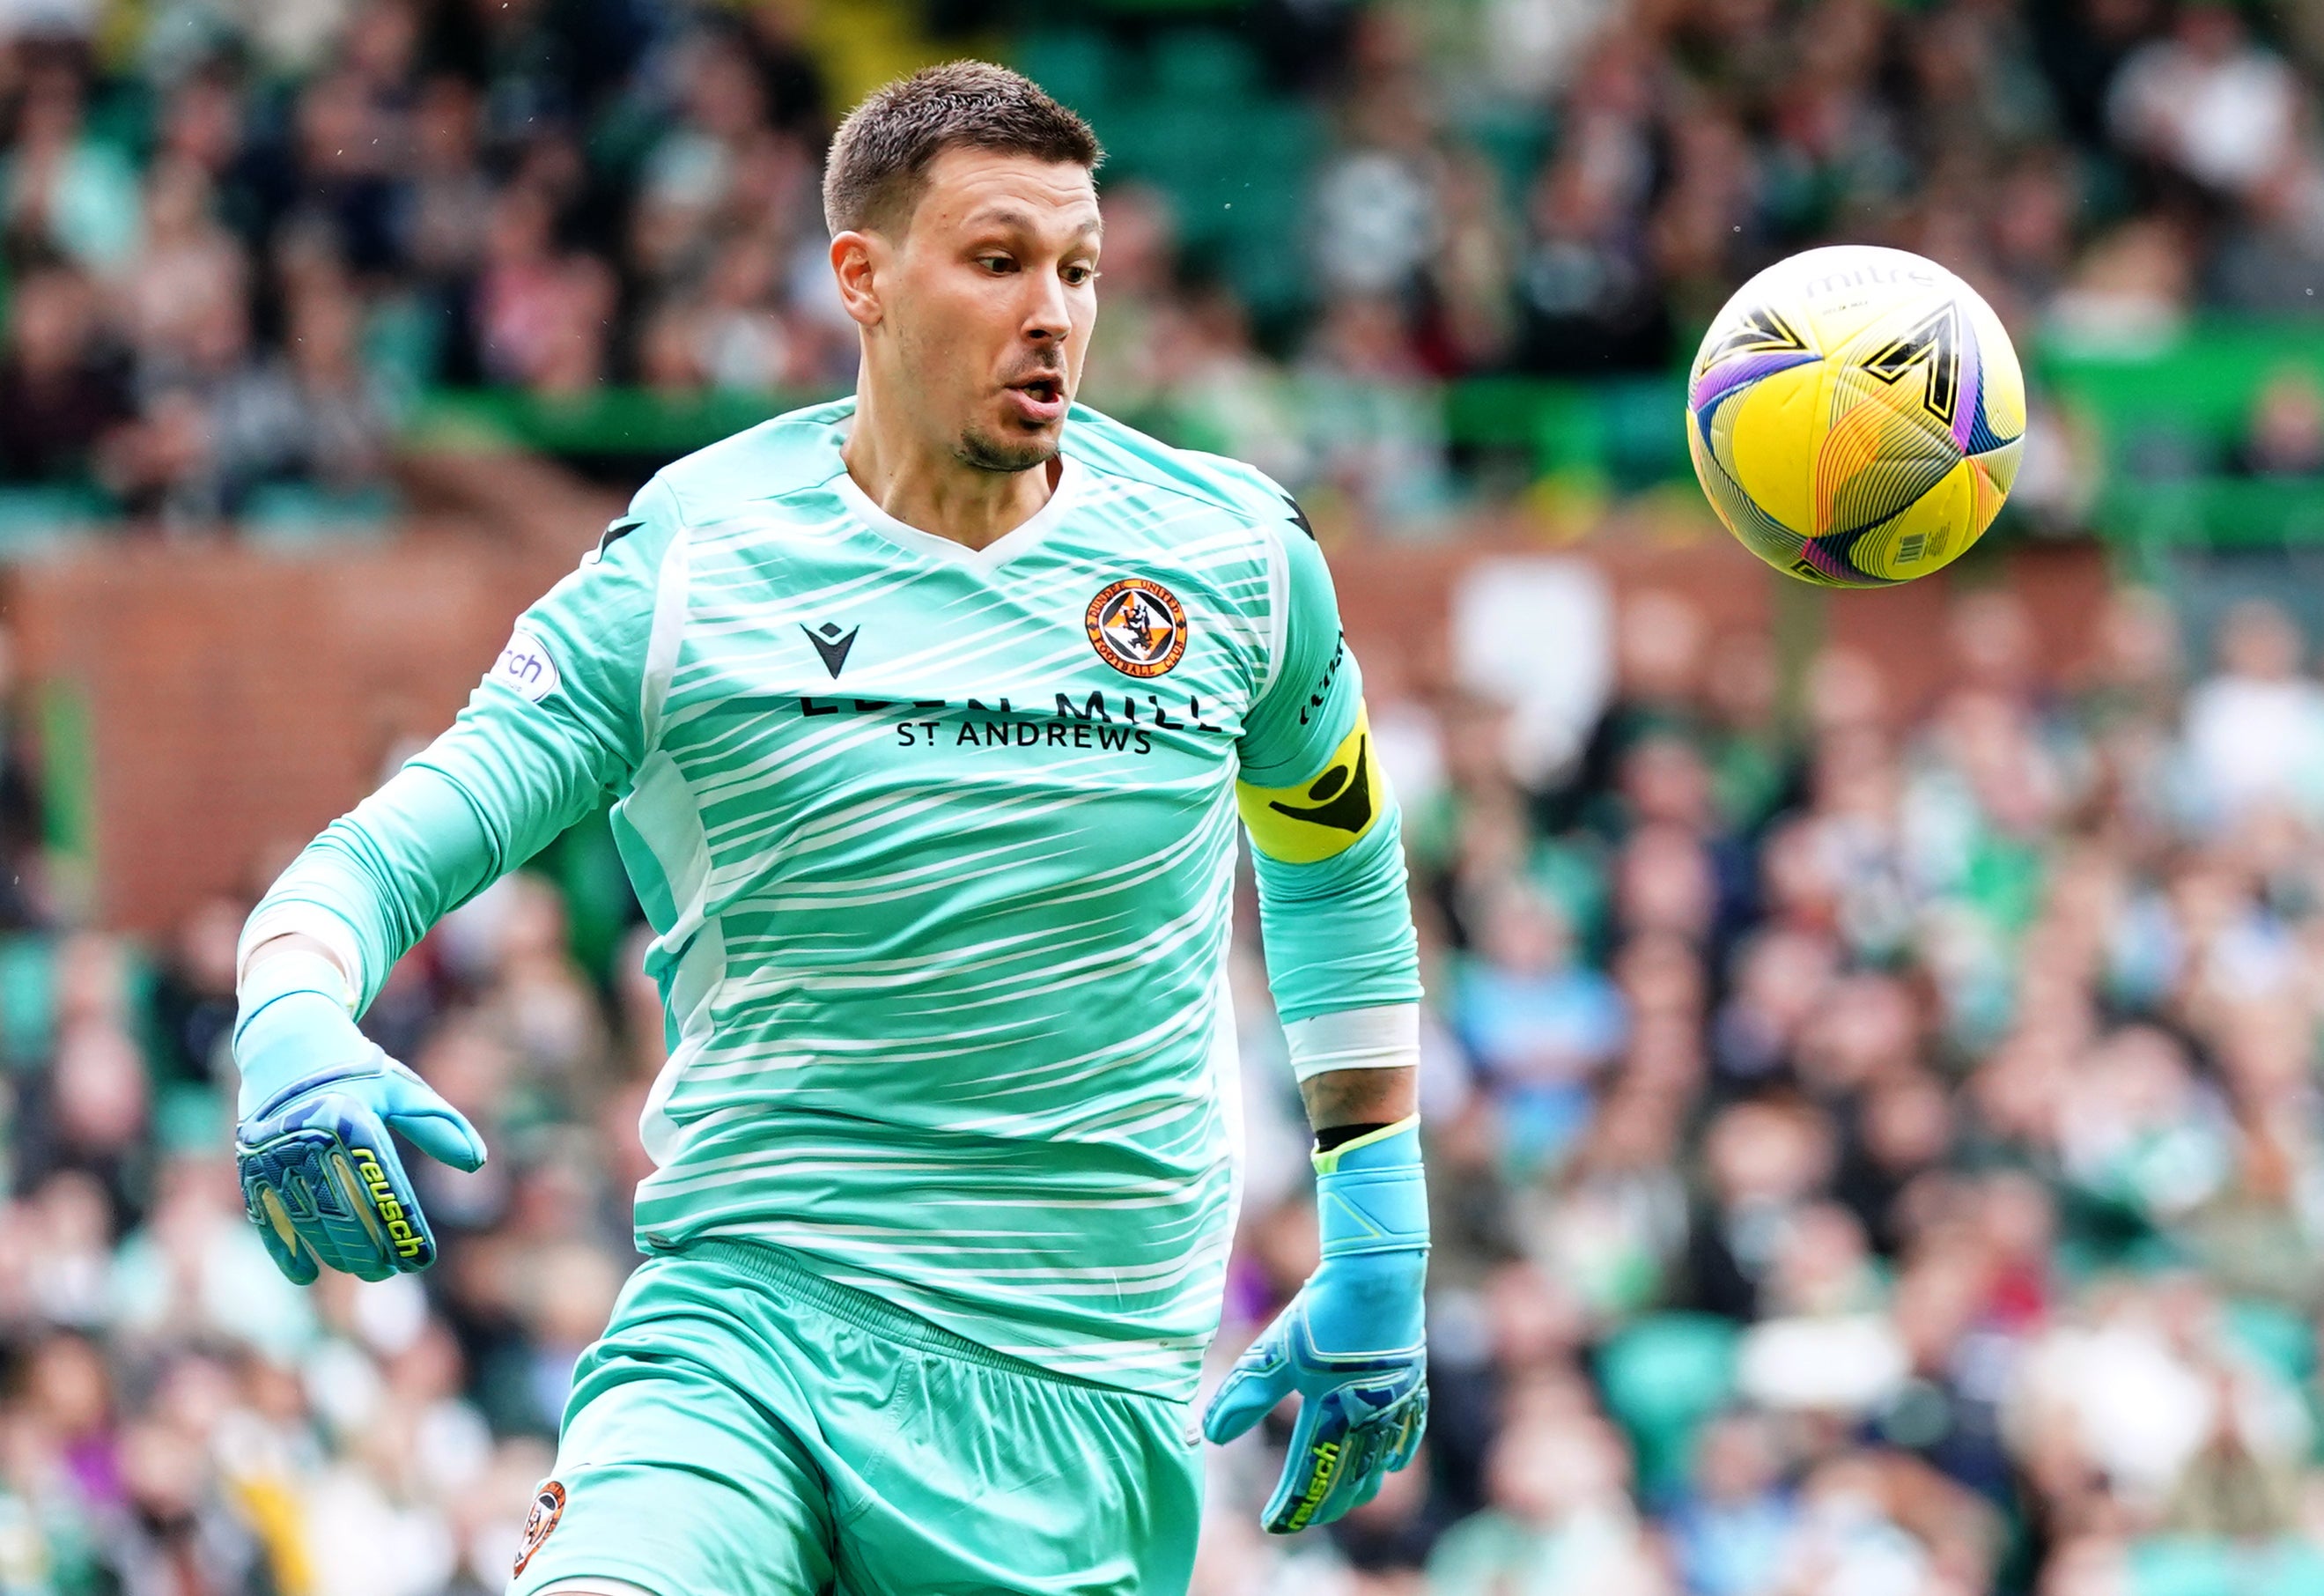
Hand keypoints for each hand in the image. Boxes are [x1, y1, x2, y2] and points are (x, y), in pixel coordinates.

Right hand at [233, 949, 484, 1282]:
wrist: (285, 1044)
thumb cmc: (357, 1072)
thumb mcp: (402, 1089)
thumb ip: (439, 1125)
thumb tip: (477, 1163)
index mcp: (352, 1117)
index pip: (383, 1185)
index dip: (403, 1227)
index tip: (422, 1258)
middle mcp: (309, 1137)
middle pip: (344, 1209)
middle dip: (370, 1247)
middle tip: (390, 1270)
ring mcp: (275, 1153)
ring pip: (309, 1218)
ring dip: (335, 1251)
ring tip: (364, 1269)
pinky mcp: (251, 1165)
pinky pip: (268, 1215)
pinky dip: (285, 1248)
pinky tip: (306, 1275)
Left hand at [1203, 1118, 1427, 1532]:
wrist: (1377, 1276)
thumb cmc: (1322, 1314)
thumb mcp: (1273, 1354)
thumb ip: (1244, 1397)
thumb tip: (1209, 1437)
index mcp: (1332, 1416)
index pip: (1308, 1477)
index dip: (1290, 1505)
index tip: (1272, 1523)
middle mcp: (1368, 1419)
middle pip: (1347, 1480)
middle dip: (1323, 1504)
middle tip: (1302, 1516)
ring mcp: (1395, 1405)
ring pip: (1379, 1465)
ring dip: (1359, 1487)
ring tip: (1343, 1499)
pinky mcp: (1411, 1383)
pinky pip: (1408, 1435)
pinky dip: (1395, 1456)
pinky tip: (1390, 1465)